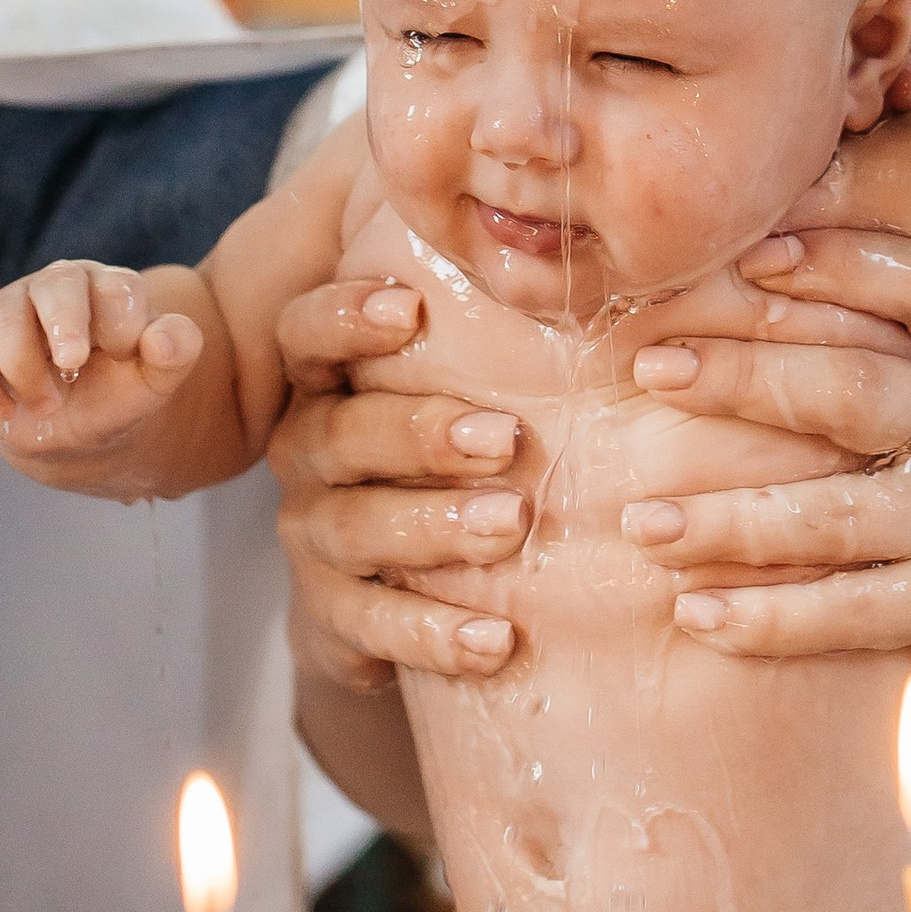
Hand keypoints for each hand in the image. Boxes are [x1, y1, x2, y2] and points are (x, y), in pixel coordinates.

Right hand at [0, 260, 204, 500]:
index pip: (117, 287)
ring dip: (25, 370)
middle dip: (65, 326)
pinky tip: (4, 409)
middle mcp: (58, 288)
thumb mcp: (155, 382)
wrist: (75, 432)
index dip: (121, 325)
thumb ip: (175, 355)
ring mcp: (9, 309)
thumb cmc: (119, 394)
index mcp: (109, 289)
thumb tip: (166, 338)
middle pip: (56, 284)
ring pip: (4, 318)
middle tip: (71, 365)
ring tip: (47, 405)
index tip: (124, 357)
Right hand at [271, 279, 531, 688]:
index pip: (308, 334)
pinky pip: (369, 624)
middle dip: (422, 433)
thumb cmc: (462, 453)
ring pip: (354, 527)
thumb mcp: (473, 387)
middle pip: (340, 433)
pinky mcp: (331, 616)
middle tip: (507, 440)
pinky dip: (431, 633)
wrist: (407, 587)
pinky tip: (494, 640)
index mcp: (333, 382)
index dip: (346, 317)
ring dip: (435, 526)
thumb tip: (601, 271)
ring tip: (511, 527)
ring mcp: (313, 536)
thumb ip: (503, 333)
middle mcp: (308, 452)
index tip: (409, 309)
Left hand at [616, 228, 910, 701]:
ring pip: (831, 517)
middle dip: (740, 377)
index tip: (746, 254)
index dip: (836, 262)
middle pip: (852, 390)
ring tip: (640, 523)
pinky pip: (846, 613)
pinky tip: (695, 615)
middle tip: (649, 368)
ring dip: (724, 521)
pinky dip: (764, 616)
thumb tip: (764, 254)